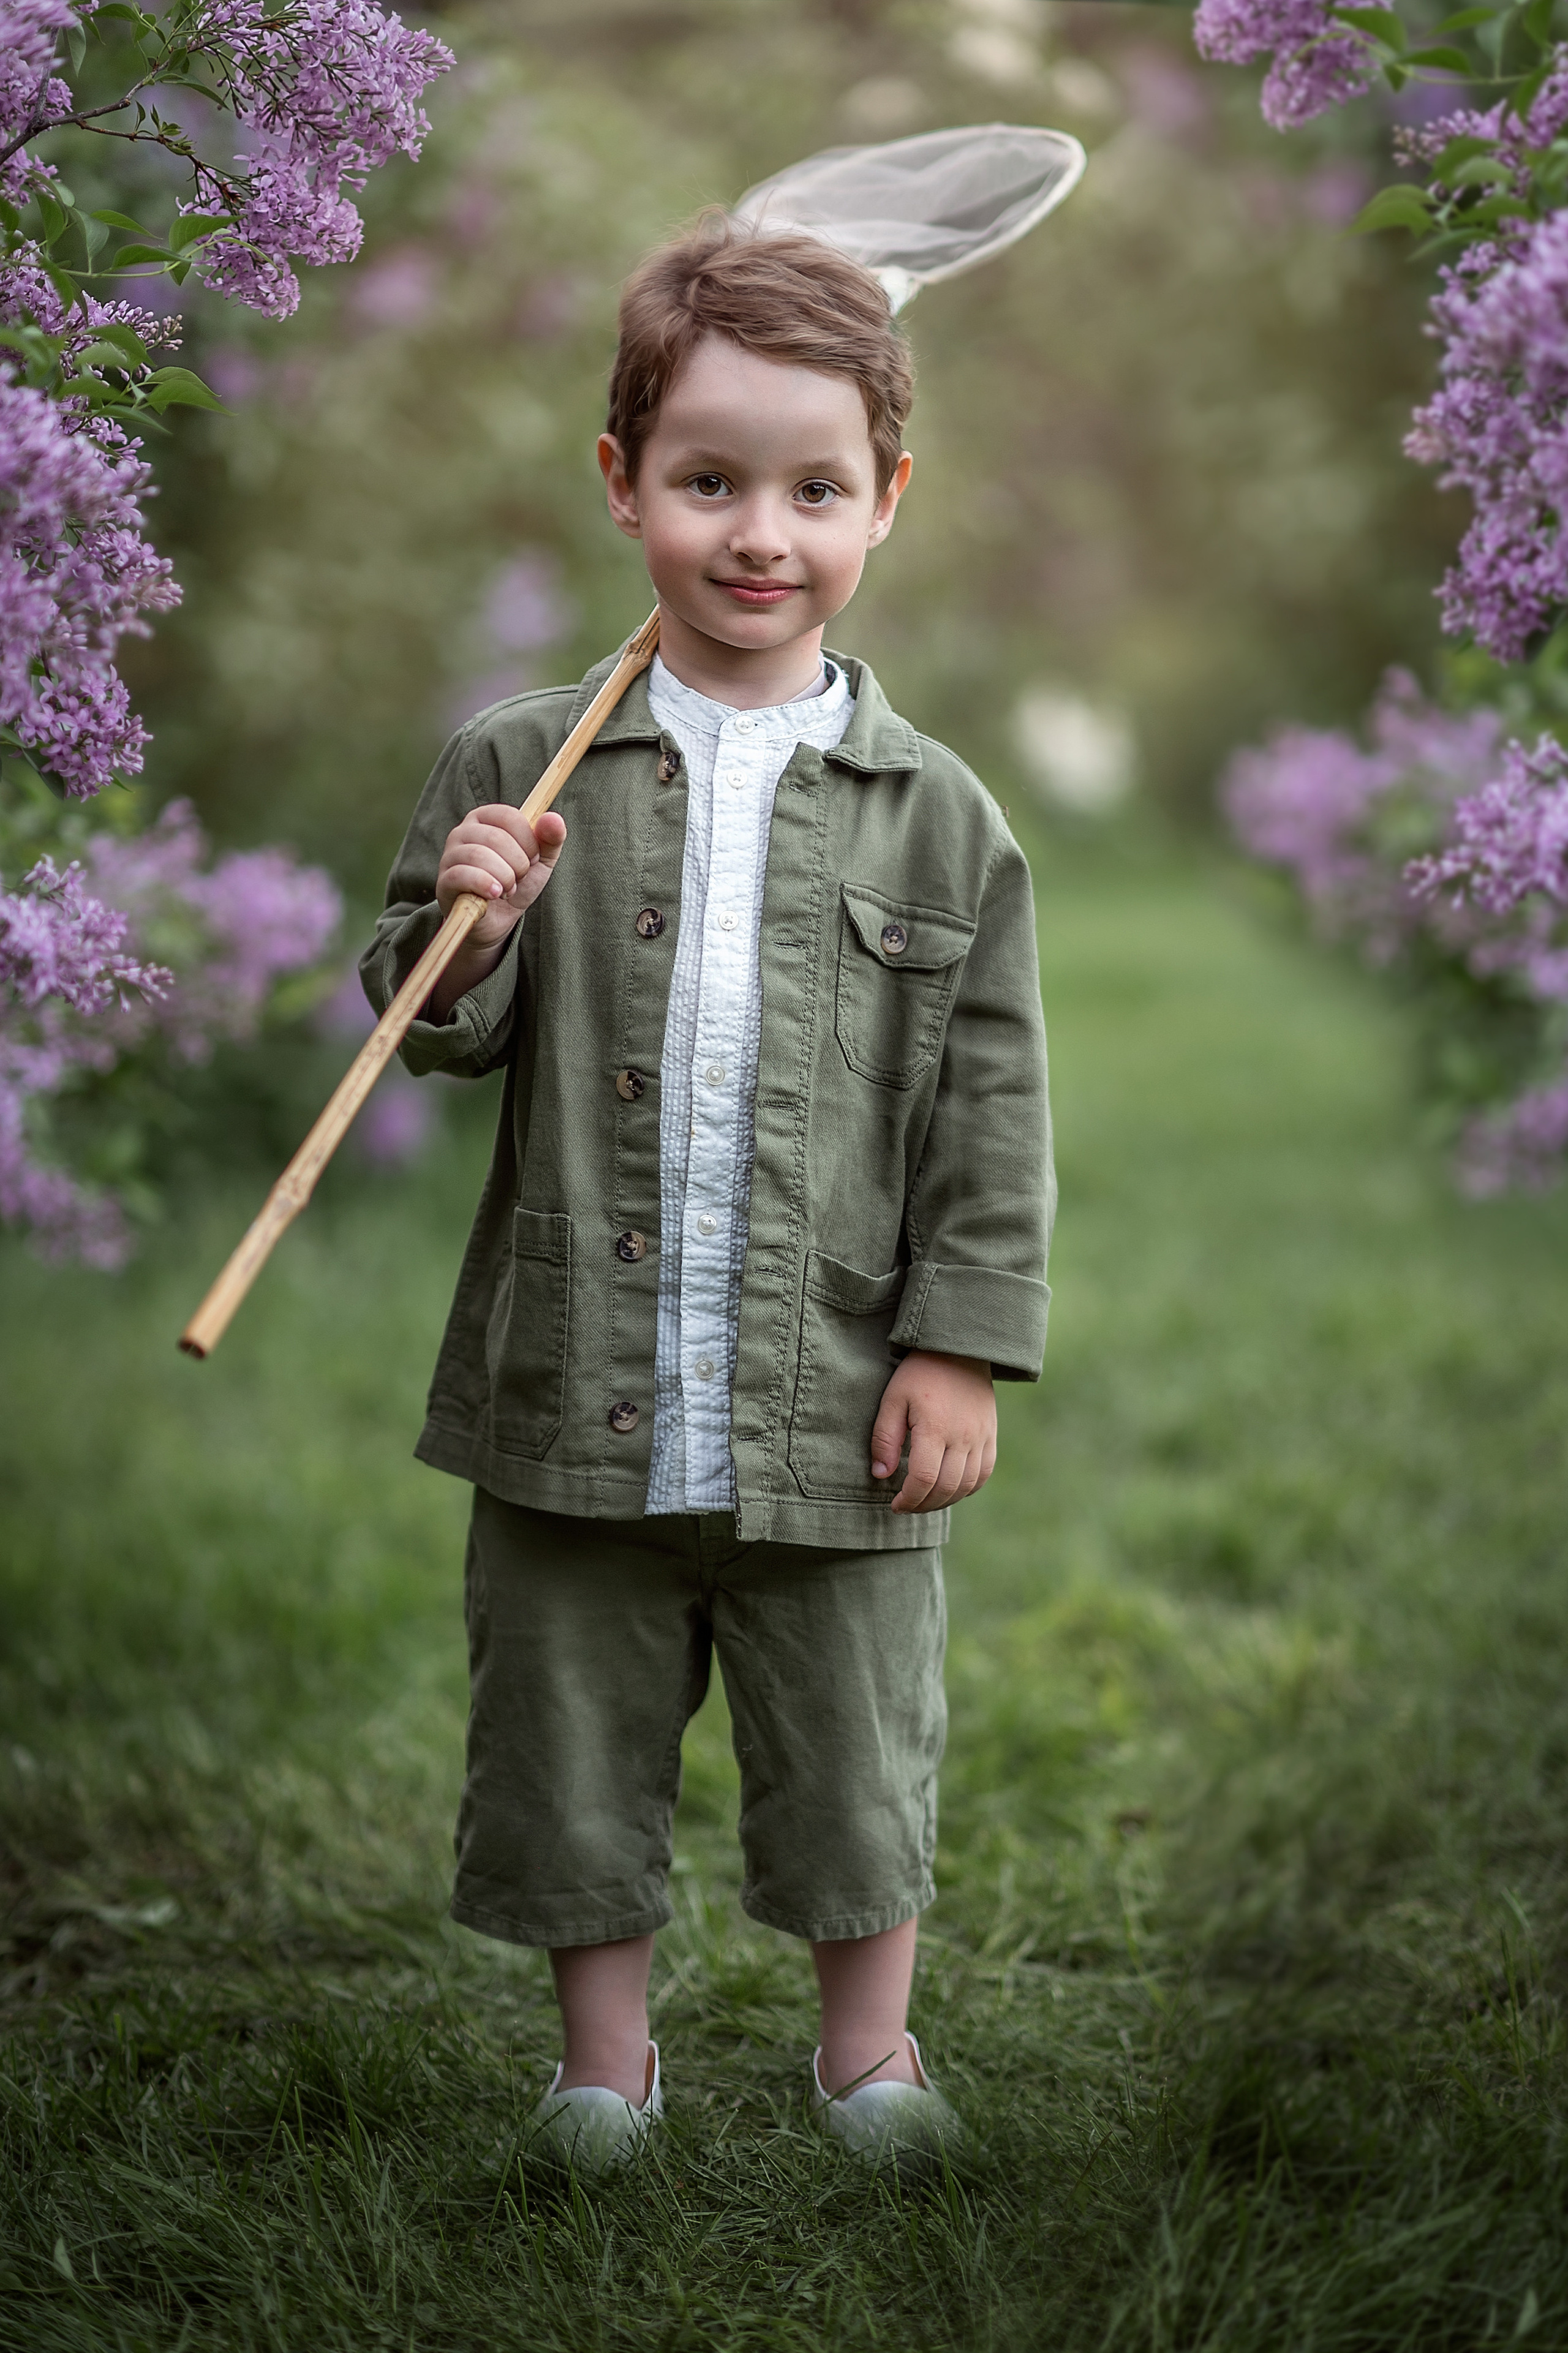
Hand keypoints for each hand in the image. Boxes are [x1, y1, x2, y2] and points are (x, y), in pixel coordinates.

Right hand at [436, 803, 566, 951]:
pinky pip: (461, 875)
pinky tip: (495, 895)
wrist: (498, 920)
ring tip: (507, 890)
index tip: (532, 859)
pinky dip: (485, 885)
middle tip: (518, 879)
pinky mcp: (444, 881)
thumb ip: (551, 838)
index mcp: (486, 818)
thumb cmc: (517, 883)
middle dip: (518, 864)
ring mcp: (450, 855)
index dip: (529, 841)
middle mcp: (463, 831)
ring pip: (478, 855)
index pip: (510, 816)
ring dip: (504, 878)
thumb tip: (553, 818)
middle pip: (496, 837)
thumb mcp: (541, 861)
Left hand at [871, 1350, 995, 1514]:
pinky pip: (984, 1473)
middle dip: (923, 1505)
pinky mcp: (991, 1434)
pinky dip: (967, 1488)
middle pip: (946, 1488)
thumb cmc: (919, 1372)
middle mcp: (963, 1436)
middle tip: (906, 1506)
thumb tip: (881, 1475)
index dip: (908, 1499)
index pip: (924, 1480)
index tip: (894, 1504)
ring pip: (967, 1485)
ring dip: (945, 1500)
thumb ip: (885, 1438)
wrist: (959, 1349)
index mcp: (935, 1427)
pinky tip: (950, 1489)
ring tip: (925, 1500)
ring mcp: (981, 1437)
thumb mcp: (893, 1399)